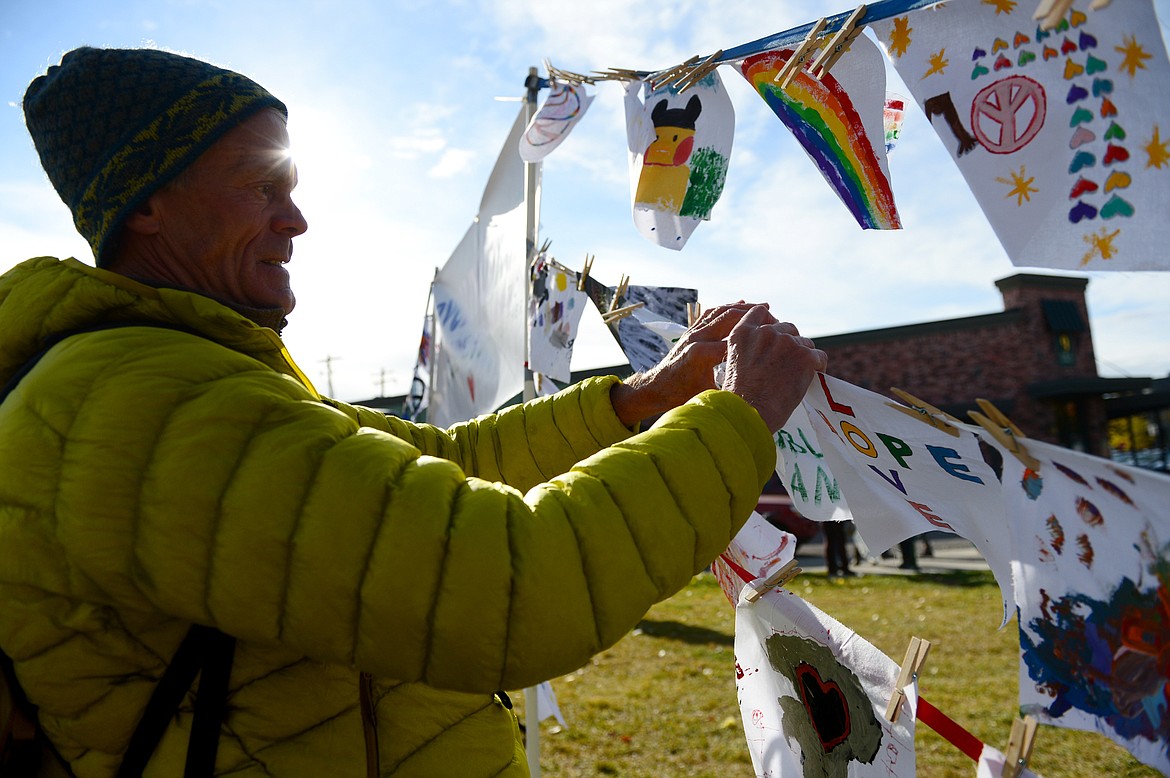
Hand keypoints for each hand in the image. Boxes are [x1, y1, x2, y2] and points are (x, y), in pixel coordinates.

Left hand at [610, 302, 767, 426]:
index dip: (755, 339)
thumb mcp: (707, 396)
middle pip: (729, 319)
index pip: (734, 342)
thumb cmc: (680, 394)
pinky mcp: (690, 331)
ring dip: (740, 307)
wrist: (656, 386)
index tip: (774, 339)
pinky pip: (711, 313)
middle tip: (772, 313)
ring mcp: (692, 332)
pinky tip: (740, 305)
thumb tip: (754, 396)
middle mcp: (696, 339)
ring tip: (761, 306)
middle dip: (752, 314)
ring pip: (720, 312)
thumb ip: (727, 390)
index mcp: (701, 355)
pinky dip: (726, 307)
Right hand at [722, 306, 827, 432]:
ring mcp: (786, 342)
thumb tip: (766, 353)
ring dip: (803, 356)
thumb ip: (748, 350)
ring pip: (804, 342)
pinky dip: (818, 366)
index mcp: (743, 333)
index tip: (776, 333)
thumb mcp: (733, 364)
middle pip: (787, 327)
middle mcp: (765, 332)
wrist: (750, 412)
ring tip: (796, 375)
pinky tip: (812, 376)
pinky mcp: (805, 356)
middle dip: (789, 343)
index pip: (760, 312)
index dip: (771, 322)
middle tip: (787, 364)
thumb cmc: (739, 398)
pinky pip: (819, 356)